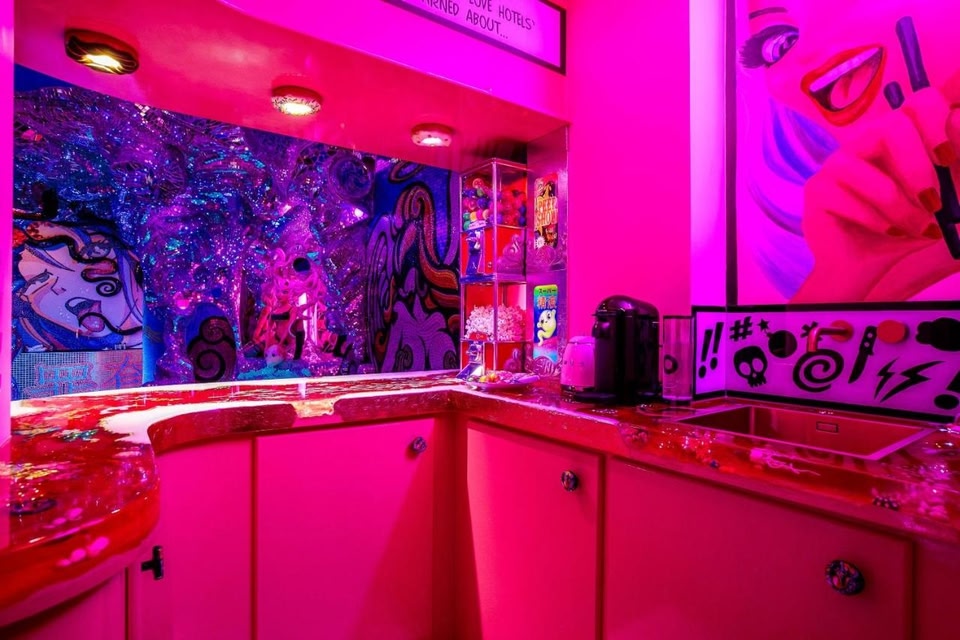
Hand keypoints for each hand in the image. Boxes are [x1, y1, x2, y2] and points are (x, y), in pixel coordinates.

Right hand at [792, 82, 959, 301]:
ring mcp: (838, 163)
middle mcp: (869, 141)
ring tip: (916, 228)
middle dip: (918, 166)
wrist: (874, 266)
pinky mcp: (816, 189)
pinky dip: (876, 221)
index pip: (922, 101)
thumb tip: (957, 125)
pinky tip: (887, 232)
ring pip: (868, 171)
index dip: (940, 115)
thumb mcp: (950, 198)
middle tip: (933, 199)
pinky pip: (848, 199)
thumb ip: (957, 164)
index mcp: (905, 136)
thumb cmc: (913, 228)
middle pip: (892, 124)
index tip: (949, 153)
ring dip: (899, 206)